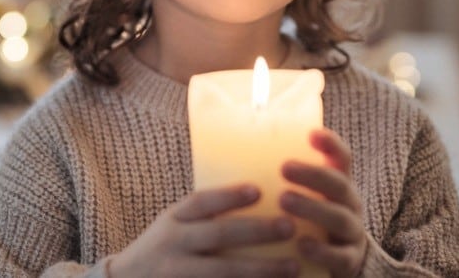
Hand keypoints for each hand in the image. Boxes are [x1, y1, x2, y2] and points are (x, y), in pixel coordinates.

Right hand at [109, 185, 299, 277]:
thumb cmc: (163, 250)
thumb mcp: (173, 226)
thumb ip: (201, 217)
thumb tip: (258, 198)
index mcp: (171, 221)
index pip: (200, 203)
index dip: (228, 196)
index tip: (258, 190)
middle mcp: (173, 247)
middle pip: (217, 236)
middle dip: (256, 232)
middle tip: (290, 226)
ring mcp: (179, 276)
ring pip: (224, 273)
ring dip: (262, 270)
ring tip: (294, 267)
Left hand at [279, 129, 366, 277]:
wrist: (337, 260)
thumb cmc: (308, 219)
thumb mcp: (302, 193)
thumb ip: (282, 175)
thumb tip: (236, 150)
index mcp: (338, 183)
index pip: (341, 158)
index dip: (331, 144)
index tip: (311, 133)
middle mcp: (350, 204)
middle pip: (338, 184)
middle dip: (313, 175)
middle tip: (284, 168)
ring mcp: (352, 232)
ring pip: (340, 218)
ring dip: (313, 208)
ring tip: (284, 201)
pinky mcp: (349, 261)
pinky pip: (339, 256)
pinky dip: (322, 251)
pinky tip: (302, 245)